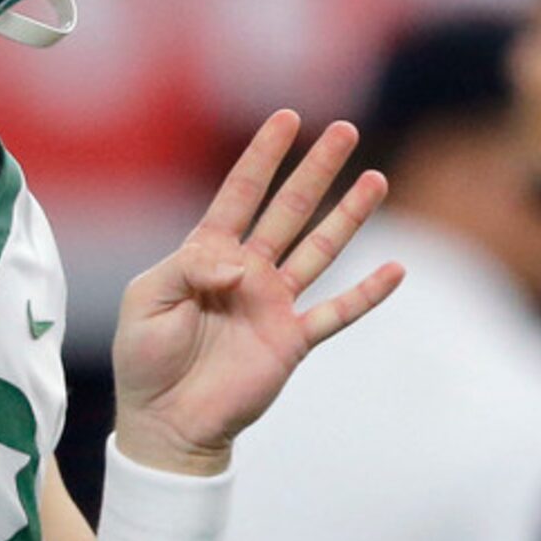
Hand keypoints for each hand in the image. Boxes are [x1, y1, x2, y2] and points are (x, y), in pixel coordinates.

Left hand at [111, 111, 403, 473]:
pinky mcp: (292, 341)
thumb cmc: (145, 359)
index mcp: (206, 255)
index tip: (285, 118)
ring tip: (375, 179)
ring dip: (348, 216)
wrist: (166, 421)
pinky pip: (336, 313)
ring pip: (320, 250)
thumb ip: (187, 270)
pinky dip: (366, 294)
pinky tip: (395, 270)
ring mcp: (274, 304)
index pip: (239, 193)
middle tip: (343, 130)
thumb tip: (241, 263)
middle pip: (288, 209)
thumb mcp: (147, 302)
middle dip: (314, 169)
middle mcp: (247, 272)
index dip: (261, 156)